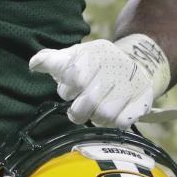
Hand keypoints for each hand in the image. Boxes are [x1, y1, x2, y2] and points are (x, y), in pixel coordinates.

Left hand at [29, 34, 169, 126]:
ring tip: (96, 110)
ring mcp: (130, 82)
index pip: (74, 78)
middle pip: (88, 102)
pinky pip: (123, 121)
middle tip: (80, 107)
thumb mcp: (72, 57)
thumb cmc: (93, 65)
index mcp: (93, 54)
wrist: (131, 64)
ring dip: (96, 117)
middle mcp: (114, 66)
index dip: (68, 90)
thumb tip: (34, 64)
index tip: (70, 89)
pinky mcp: (143, 97)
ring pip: (105, 115)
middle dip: (79, 110)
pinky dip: (114, 122)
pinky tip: (113, 113)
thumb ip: (52, 60)